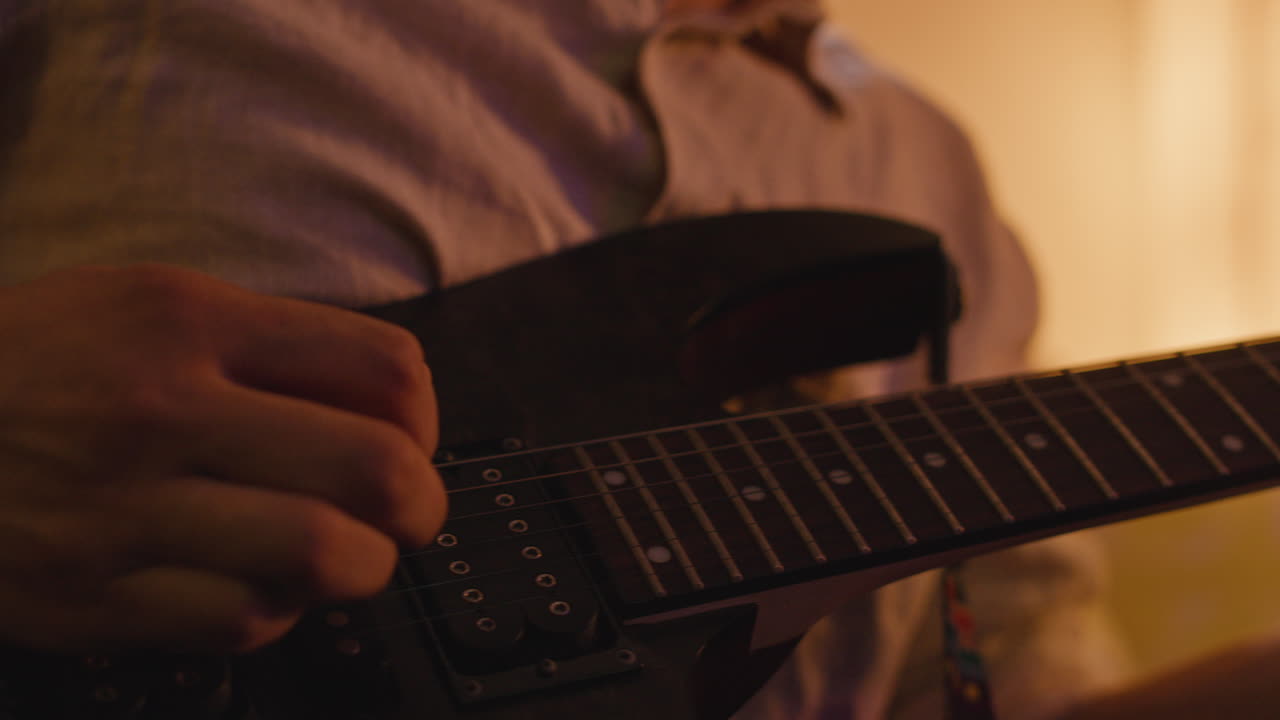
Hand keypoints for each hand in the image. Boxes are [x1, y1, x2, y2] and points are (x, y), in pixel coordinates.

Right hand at [0, 264, 445, 653]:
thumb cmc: (34, 366)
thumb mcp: (141, 303)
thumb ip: (265, 342)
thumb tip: (389, 404)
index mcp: (188, 321)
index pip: (384, 369)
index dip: (425, 419)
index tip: (408, 440)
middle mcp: (163, 409)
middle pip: (376, 469)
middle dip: (421, 506)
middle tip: (407, 515)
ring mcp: (124, 509)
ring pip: (323, 556)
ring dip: (361, 566)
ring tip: (340, 555)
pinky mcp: (90, 598)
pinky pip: (242, 621)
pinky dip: (277, 612)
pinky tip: (259, 586)